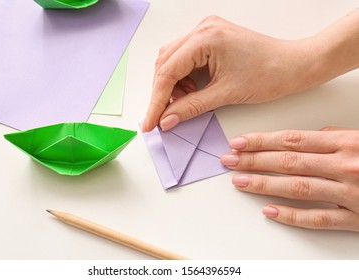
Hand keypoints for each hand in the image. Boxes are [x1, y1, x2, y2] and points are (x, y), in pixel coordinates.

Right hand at [142, 16, 319, 131]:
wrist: (294, 65)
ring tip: (183, 103)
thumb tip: (166, 120)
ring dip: (172, 85)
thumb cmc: (269, 75)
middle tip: (164, 116)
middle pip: (165, 63)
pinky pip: (185, 58)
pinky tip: (191, 91)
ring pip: (173, 60)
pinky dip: (183, 78)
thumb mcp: (226, 94)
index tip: (150, 122)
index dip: (156, 100)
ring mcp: (206, 31)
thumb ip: (191, 107)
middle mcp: (202, 29)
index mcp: (205, 38)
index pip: (168, 72)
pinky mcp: (211, 38)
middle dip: (163, 92)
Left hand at [221, 127, 358, 231]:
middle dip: (253, 161)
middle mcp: (345, 166)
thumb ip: (334, 137)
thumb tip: (307, 137)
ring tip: (239, 182)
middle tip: (230, 161)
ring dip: (264, 185)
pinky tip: (268, 210)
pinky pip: (319, 219)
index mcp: (346, 143)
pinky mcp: (356, 219)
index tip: (238, 143)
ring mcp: (350, 194)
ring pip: (297, 188)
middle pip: (288, 162)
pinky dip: (292, 216)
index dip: (260, 141)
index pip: (291, 140)